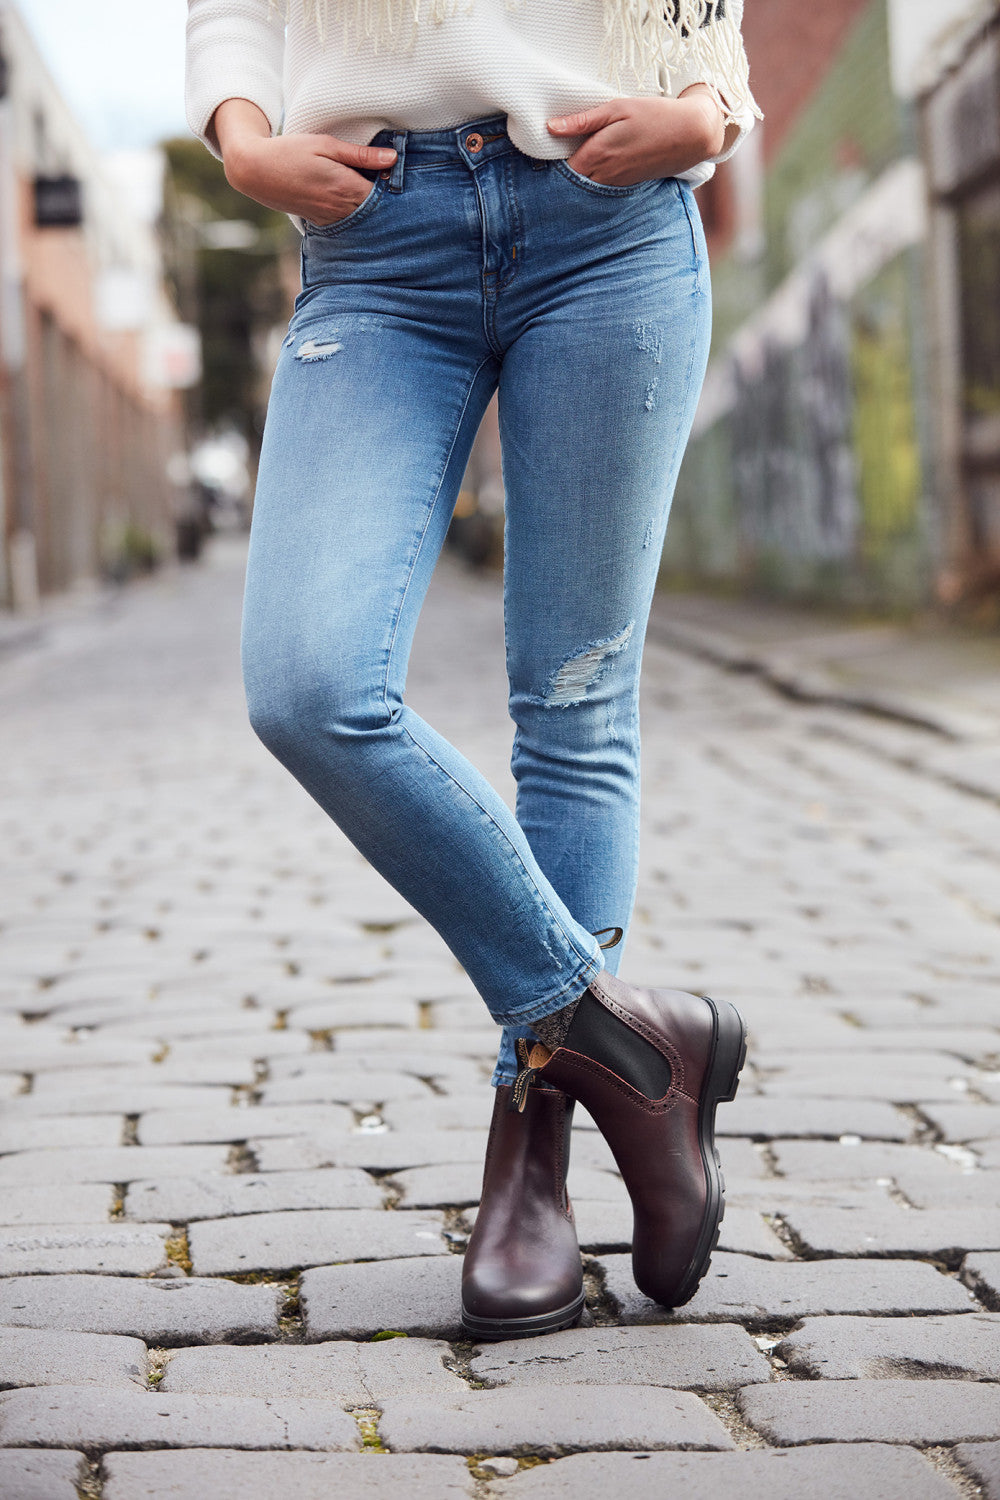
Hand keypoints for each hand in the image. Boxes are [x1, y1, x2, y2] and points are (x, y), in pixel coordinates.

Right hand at [212, 98, 396, 224]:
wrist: (255, 171)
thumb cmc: (290, 152)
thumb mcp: (326, 144)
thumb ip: (361, 155)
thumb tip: (392, 158)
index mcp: (346, 188)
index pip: (385, 196)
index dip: (396, 186)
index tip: (401, 174)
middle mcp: (341, 209)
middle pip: (377, 211)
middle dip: (387, 199)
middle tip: (395, 183)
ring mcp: (331, 219)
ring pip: (364, 220)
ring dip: (373, 208)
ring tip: (376, 190)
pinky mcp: (322, 223)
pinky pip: (348, 222)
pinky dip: (357, 214)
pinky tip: (357, 200)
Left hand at [547, 91, 726, 185]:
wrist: (690, 134)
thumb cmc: (653, 115)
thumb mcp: (617, 108)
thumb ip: (583, 120)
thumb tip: (551, 127)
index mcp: (597, 153)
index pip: (562, 168)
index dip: (550, 162)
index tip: (543, 150)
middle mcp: (604, 174)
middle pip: (572, 181)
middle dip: (561, 173)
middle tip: (552, 158)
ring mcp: (616, 183)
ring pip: (586, 187)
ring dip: (578, 177)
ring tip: (572, 161)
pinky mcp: (626, 184)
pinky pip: (602, 187)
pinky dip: (594, 180)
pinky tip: (594, 166)